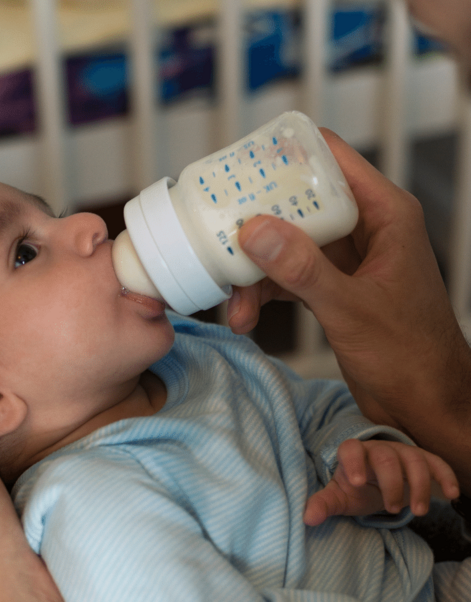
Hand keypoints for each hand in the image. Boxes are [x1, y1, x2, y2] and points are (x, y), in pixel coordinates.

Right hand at [227, 129, 470, 490]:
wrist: (423, 403)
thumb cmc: (409, 355)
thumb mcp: (350, 308)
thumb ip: (303, 269)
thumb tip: (255, 230)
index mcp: (384, 214)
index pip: (331, 159)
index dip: (286, 156)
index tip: (240, 168)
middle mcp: (364, 230)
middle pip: (299, 203)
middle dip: (257, 223)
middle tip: (220, 236)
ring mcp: (346, 260)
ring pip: (287, 245)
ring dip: (256, 270)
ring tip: (235, 303)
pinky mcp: (332, 288)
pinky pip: (288, 276)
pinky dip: (265, 293)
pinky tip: (246, 316)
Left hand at [303, 439, 458, 526]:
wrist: (378, 478)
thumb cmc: (356, 486)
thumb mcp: (340, 496)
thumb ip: (324, 504)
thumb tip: (307, 519)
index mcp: (353, 453)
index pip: (351, 449)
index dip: (353, 463)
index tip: (356, 483)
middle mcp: (378, 449)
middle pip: (386, 458)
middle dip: (391, 484)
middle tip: (392, 508)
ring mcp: (402, 452)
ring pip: (413, 460)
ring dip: (418, 485)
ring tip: (418, 512)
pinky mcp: (423, 459)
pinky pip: (436, 463)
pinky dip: (445, 476)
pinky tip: (452, 494)